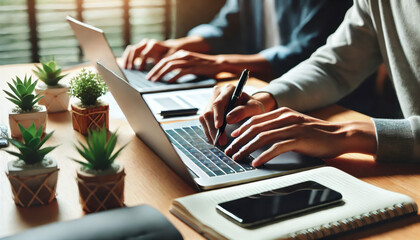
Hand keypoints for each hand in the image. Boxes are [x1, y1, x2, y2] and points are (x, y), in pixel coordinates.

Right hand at [122, 39, 175, 70]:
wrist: (170, 48)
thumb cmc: (169, 55)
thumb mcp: (166, 60)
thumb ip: (162, 64)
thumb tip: (158, 73)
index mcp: (153, 45)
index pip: (144, 54)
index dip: (142, 63)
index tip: (140, 70)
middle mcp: (146, 43)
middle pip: (135, 50)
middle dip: (131, 60)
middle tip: (129, 69)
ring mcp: (142, 44)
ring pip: (131, 49)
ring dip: (126, 58)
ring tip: (124, 67)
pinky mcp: (139, 46)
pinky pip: (130, 50)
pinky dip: (126, 57)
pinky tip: (124, 64)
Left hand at [145, 50, 222, 82]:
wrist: (217, 63)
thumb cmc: (202, 65)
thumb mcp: (189, 62)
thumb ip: (179, 65)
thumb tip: (168, 73)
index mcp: (181, 53)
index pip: (164, 59)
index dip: (155, 67)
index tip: (149, 75)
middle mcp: (183, 55)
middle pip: (165, 62)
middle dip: (155, 71)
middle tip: (149, 78)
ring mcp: (189, 61)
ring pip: (171, 66)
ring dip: (162, 74)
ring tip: (156, 80)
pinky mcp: (194, 67)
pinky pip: (181, 72)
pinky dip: (174, 76)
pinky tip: (169, 82)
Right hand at [199, 84, 276, 145]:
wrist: (251, 108)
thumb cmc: (253, 107)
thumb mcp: (254, 108)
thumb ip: (243, 111)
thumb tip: (228, 119)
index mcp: (228, 89)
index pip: (218, 103)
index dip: (217, 116)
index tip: (219, 127)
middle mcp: (217, 93)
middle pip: (209, 111)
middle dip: (213, 128)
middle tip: (221, 141)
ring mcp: (211, 101)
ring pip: (204, 117)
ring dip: (210, 131)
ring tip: (219, 142)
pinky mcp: (208, 110)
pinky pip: (204, 121)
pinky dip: (209, 131)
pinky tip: (215, 138)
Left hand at [224, 107, 376, 166]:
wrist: (340, 135)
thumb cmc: (317, 133)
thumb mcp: (295, 125)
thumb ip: (279, 127)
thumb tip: (260, 136)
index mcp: (283, 113)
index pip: (256, 119)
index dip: (241, 128)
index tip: (232, 138)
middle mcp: (286, 118)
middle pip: (255, 128)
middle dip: (239, 140)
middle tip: (230, 151)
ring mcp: (292, 128)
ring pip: (263, 137)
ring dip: (247, 148)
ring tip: (238, 157)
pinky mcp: (299, 139)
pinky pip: (276, 148)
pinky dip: (264, 156)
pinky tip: (256, 162)